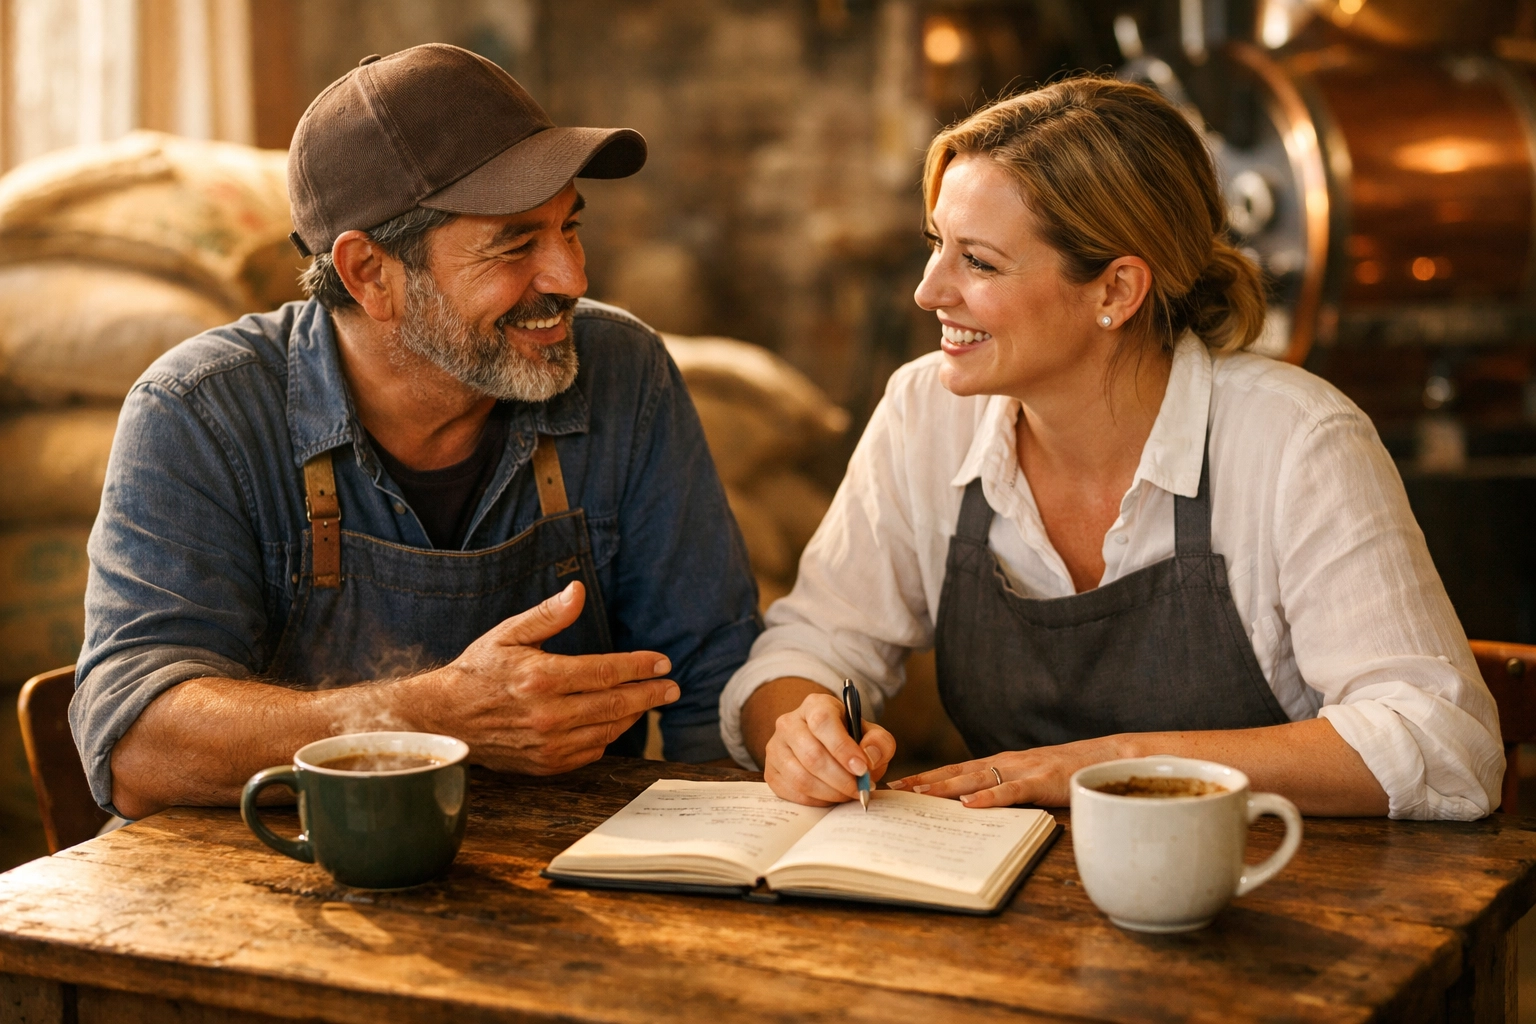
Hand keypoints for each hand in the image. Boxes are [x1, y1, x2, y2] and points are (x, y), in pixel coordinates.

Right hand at [417, 581, 678, 774]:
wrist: (444, 718)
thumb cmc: (478, 670)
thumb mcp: (509, 633)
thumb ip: (549, 615)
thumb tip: (578, 590)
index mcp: (541, 677)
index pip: (606, 671)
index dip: (640, 667)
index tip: (663, 663)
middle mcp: (548, 714)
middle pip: (615, 704)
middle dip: (650, 695)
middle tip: (671, 688)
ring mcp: (548, 743)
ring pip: (607, 730)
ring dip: (634, 716)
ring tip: (649, 702)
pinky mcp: (545, 764)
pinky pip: (590, 751)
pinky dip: (608, 736)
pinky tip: (615, 721)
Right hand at [763, 690, 895, 805]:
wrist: (825, 746)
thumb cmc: (849, 739)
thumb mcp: (871, 734)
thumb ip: (879, 743)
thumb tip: (868, 758)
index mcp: (815, 705)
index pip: (823, 722)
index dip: (843, 748)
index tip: (862, 769)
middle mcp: (789, 723)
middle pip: (812, 755)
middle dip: (841, 779)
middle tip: (861, 789)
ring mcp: (775, 747)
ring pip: (801, 777)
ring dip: (830, 792)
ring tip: (848, 794)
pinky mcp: (770, 771)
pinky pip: (792, 793)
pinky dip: (816, 801)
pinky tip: (831, 796)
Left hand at [888, 736, 1121, 807]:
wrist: (1107, 756)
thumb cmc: (1068, 771)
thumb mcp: (1030, 779)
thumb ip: (1005, 788)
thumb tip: (975, 807)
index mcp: (1001, 763)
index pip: (956, 770)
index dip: (926, 778)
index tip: (898, 786)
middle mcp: (1006, 762)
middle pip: (957, 772)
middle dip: (924, 781)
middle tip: (894, 790)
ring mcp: (1024, 770)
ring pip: (977, 778)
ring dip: (946, 787)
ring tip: (919, 795)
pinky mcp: (1043, 781)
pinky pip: (1012, 791)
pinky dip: (990, 797)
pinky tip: (970, 804)